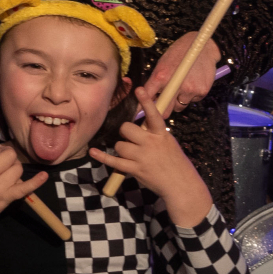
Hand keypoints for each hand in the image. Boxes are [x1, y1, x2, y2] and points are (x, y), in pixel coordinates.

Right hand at [0, 122, 49, 260]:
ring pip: (18, 169)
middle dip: (8, 156)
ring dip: (15, 169)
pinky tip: (44, 175)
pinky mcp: (7, 197)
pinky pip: (25, 188)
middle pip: (8, 157)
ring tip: (6, 174)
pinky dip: (36, 182)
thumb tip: (3, 150)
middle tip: (2, 161)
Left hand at [89, 88, 211, 224]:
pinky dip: (101, 157)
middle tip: (131, 139)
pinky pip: (114, 161)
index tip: (139, 89)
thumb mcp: (169, 143)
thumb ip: (154, 134)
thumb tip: (138, 128)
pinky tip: (93, 152)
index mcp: (161, 134)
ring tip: (132, 156)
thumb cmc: (175, 163)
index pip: (154, 115)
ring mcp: (142, 156)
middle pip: (127, 129)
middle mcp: (151, 143)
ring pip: (119, 145)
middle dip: (125, 133)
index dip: (146, 101)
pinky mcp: (135, 169)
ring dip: (122, 149)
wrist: (180, 184)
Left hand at [145, 32, 221, 116]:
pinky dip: (191, 96)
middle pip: (164, 110)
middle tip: (164, 104)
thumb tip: (149, 98)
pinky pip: (192, 101)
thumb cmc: (178, 54)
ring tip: (183, 86)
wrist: (202, 46)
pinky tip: (193, 83)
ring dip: (178, 101)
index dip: (142, 107)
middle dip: (163, 109)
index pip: (148, 97)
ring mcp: (190, 89)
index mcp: (161, 76)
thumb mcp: (163, 64)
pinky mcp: (201, 91)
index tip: (140, 113)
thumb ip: (156, 81)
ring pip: (179, 107)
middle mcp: (175, 85)